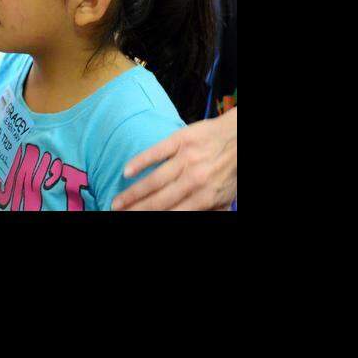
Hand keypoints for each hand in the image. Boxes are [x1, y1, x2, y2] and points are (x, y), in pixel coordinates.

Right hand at [112, 108, 236, 210]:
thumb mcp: (224, 197)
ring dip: (132, 194)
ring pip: (153, 180)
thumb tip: (189, 219)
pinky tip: (126, 171)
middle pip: (158, 201)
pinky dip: (140, 162)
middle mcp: (194, 180)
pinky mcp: (181, 139)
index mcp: (205, 197)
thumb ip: (207, 211)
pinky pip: (157, 152)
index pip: (172, 214)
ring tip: (116, 202)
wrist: (241, 135)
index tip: (135, 221)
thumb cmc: (231, 168)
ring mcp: (186, 158)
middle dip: (136, 211)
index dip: (151, 219)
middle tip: (118, 214)